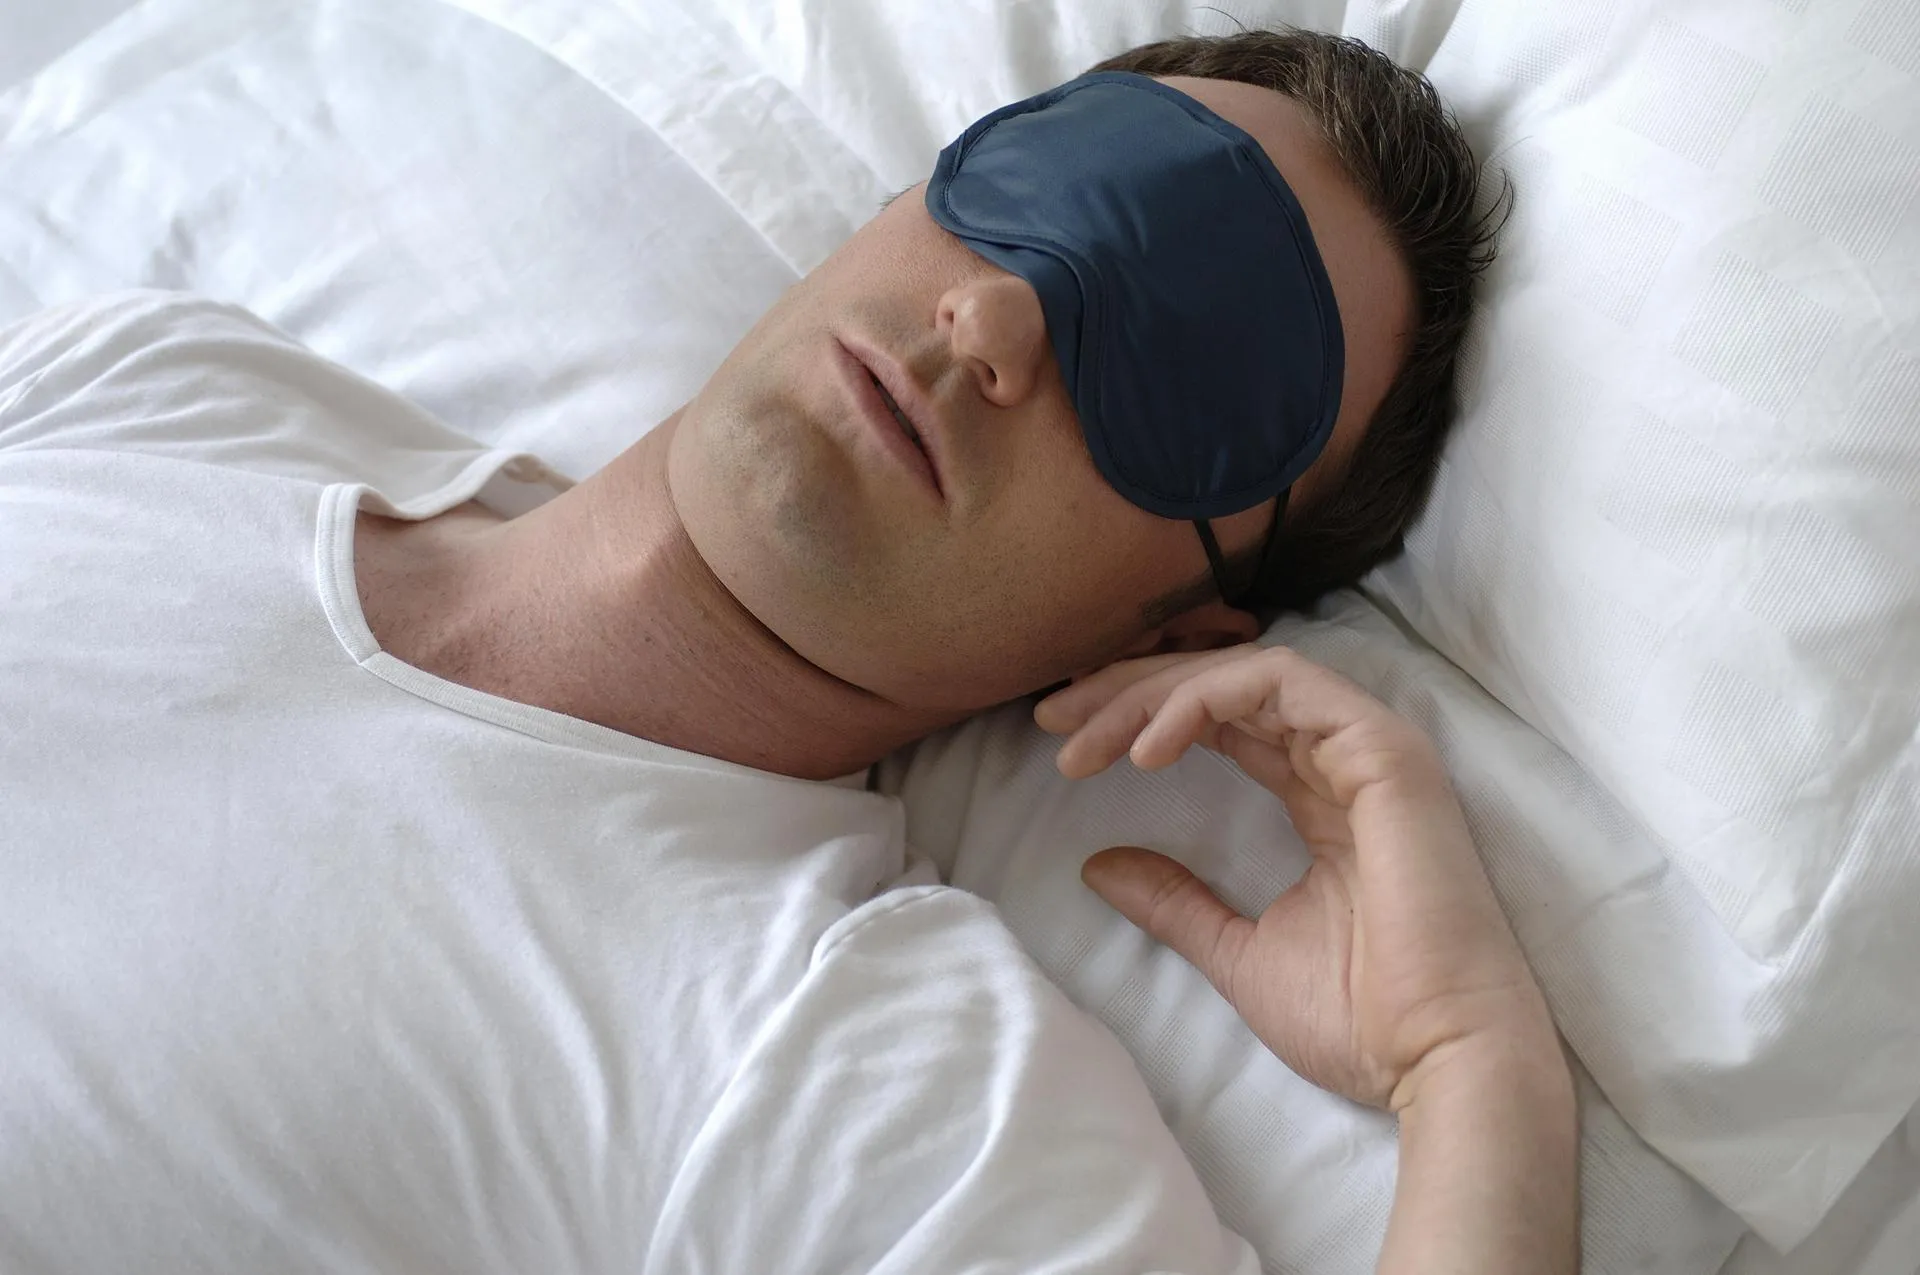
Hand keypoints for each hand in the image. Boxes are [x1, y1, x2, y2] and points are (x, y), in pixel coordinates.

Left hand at [1035, 644, 1560, 1111]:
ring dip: (1156, 691)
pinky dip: (1205, 698)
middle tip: (1054, 717)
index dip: (1139, 718)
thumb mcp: (1236, 951)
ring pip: (1245, 672)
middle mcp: (1343, 759)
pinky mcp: (1382, 750)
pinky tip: (1146, 746)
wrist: (1436, 1061)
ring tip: (1087, 736)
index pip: (1221, 722)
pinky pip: (1282, 682)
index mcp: (1319, 796)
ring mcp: (1368, 748)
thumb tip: (1097, 864)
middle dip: (1131, 690)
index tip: (1064, 746)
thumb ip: (1175, 901)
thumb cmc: (1358, 1019)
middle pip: (1224, 685)